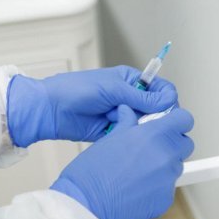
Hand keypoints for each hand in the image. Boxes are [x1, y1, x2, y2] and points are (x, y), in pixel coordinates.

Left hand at [6, 66, 177, 146]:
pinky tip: (121, 135)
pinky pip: (130, 137)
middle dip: (154, 117)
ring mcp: (121, 116)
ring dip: (139, 128)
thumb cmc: (74, 90)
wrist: (51, 110)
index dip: (167, 99)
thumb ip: (142, 96)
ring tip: (127, 126)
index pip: (161, 89)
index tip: (165, 109)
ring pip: (144, 126)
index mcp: (130, 81)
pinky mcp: (114, 132)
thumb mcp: (112, 89)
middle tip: (146, 121)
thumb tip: (168, 100)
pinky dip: (128, 138)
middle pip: (156, 110)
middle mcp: (129, 98)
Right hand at [51, 106, 194, 218]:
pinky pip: (167, 187)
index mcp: (154, 135)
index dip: (177, 121)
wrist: (87, 205)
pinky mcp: (166, 200)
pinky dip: (157, 186)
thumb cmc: (91, 173)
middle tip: (151, 148)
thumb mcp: (109, 138)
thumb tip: (129, 112)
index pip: (184, 120)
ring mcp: (168, 180)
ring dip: (164, 165)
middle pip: (184, 144)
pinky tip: (136, 187)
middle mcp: (166, 156)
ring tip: (138, 170)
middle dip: (171, 143)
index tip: (169, 124)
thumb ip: (127, 123)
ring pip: (176, 166)